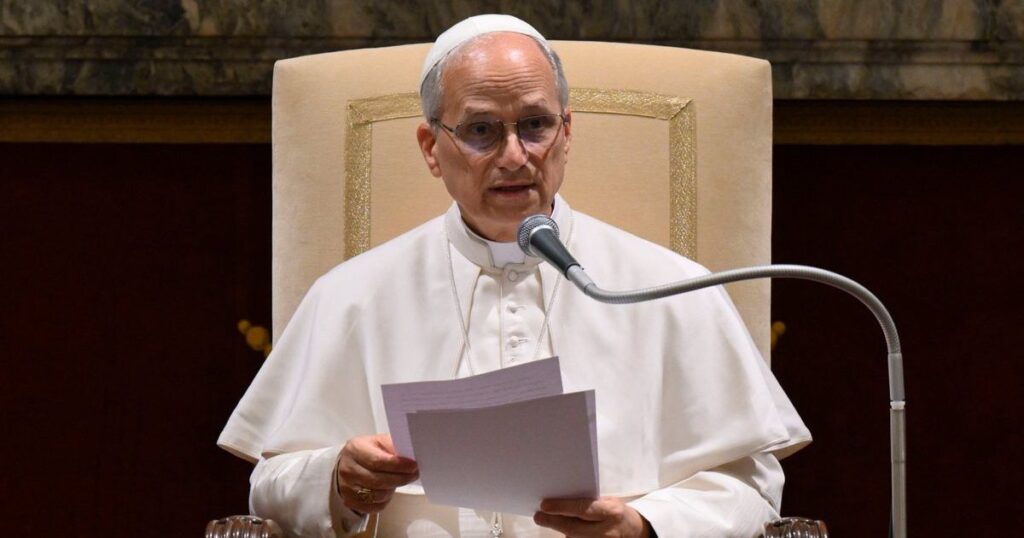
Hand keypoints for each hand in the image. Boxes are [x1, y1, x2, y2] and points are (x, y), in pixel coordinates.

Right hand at [336, 434, 417, 513]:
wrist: (347, 463)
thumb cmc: (367, 452)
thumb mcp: (378, 442)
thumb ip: (392, 446)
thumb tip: (411, 455)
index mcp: (355, 450)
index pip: (378, 461)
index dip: (398, 465)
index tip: (414, 466)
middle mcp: (348, 469)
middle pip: (379, 480)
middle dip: (401, 478)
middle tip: (414, 474)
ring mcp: (347, 488)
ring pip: (378, 495)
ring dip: (393, 489)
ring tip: (400, 480)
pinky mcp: (350, 502)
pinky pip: (374, 506)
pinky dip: (386, 500)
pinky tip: (388, 490)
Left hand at [534, 496, 649, 536]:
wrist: (633, 531)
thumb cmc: (616, 512)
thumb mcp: (607, 501)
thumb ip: (587, 502)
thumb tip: (561, 498)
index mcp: (611, 511)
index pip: (583, 509)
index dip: (562, 507)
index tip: (545, 505)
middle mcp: (607, 530)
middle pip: (575, 528)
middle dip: (553, 522)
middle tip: (538, 516)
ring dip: (560, 529)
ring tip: (546, 520)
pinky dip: (569, 536)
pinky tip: (562, 529)